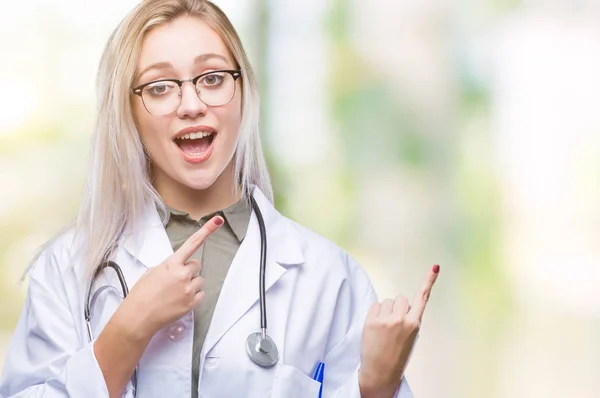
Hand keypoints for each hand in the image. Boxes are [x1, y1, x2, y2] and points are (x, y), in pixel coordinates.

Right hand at [119, 215, 223, 338]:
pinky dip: (193, 296)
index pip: (192, 243)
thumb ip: (169, 266)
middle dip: (188, 270)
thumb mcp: (152, 272)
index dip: (207, 230)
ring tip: (174, 293)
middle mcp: (182, 274)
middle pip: (196, 265)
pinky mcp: (192, 303)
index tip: (218, 220)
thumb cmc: (141, 295)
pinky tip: (179, 300)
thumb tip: (178, 267)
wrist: (138, 317)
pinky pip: (201, 294)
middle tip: (174, 281)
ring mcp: (188, 289)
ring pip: (199, 280)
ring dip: (190, 284)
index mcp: (171, 263)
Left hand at [359, 264, 439, 397]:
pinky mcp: (371, 320)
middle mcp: (401, 319)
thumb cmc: (396, 356)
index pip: (422, 298)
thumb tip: (401, 305)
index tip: (435, 267)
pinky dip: (375, 313)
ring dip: (385, 311)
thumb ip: (408, 320)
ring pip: (387, 301)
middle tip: (394, 324)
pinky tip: (375, 327)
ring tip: (384, 329)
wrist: (380, 372)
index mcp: (414, 325)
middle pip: (400, 298)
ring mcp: (385, 319)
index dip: (429, 281)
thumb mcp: (410, 338)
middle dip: (397, 307)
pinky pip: (375, 305)